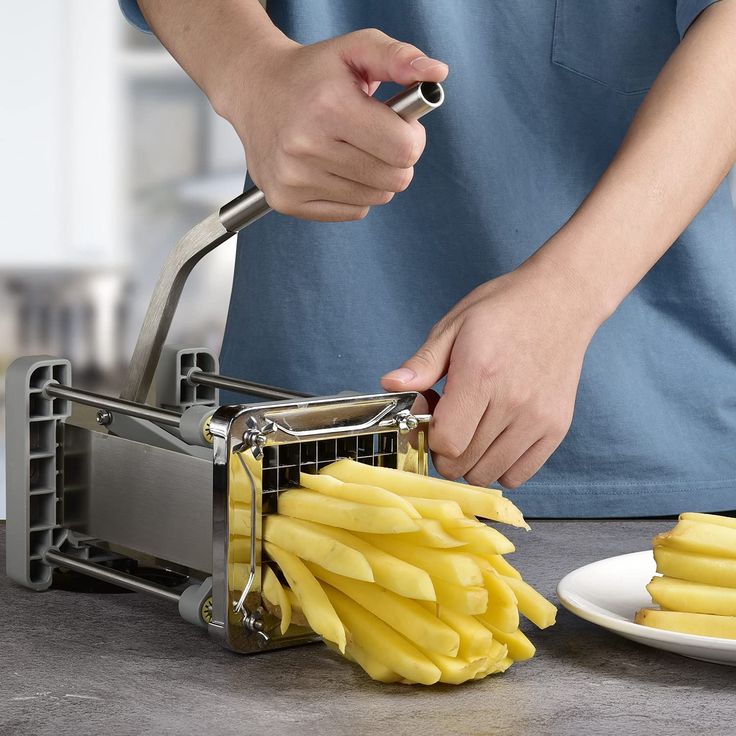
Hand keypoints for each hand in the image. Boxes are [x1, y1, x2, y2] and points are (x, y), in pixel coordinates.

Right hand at [213, 29, 447, 220]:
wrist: (255, 89)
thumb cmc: (312, 72)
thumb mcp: (355, 49)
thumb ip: (399, 57)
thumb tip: (436, 72)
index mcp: (329, 107)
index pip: (405, 149)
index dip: (412, 136)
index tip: (399, 123)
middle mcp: (307, 146)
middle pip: (395, 179)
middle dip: (396, 158)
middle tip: (375, 136)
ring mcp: (294, 179)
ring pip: (375, 198)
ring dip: (375, 177)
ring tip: (351, 148)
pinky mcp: (287, 201)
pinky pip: (352, 212)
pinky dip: (353, 193)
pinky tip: (334, 167)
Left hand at [381, 258, 600, 487]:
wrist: (561, 300)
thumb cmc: (504, 310)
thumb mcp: (454, 325)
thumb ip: (423, 363)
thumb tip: (390, 385)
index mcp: (481, 374)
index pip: (447, 441)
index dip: (430, 437)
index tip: (432, 419)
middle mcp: (513, 401)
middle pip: (463, 462)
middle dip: (445, 450)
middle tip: (451, 422)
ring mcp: (538, 418)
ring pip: (488, 473)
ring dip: (471, 461)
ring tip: (474, 428)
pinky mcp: (556, 428)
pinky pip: (518, 475)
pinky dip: (500, 467)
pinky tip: (495, 439)